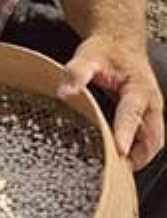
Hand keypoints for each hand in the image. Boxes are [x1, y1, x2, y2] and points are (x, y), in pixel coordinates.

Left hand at [59, 35, 164, 169]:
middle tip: (115, 174)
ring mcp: (152, 112)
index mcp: (139, 89)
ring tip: (115, 175)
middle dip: (138, 156)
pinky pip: (147, 139)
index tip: (118, 150)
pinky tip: (117, 162)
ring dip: (138, 158)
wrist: (120, 42)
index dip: (126, 133)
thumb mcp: (87, 57)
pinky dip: (136, 152)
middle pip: (153, 137)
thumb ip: (76, 74)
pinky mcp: (146, 117)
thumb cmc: (105, 51)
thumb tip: (64, 93)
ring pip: (153, 142)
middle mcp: (151, 103)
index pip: (132, 114)